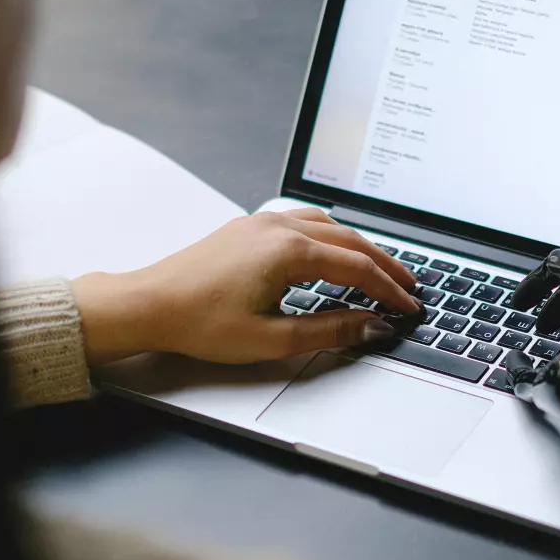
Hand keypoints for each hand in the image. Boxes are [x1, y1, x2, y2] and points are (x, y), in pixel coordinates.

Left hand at [71, 208, 420, 364]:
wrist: (149, 304)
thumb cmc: (199, 322)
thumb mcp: (272, 338)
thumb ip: (329, 331)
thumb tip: (370, 326)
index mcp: (288, 252)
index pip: (358, 268)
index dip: (389, 291)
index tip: (409, 309)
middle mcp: (278, 227)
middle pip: (351, 241)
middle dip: (385, 266)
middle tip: (410, 289)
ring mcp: (262, 222)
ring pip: (330, 226)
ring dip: (360, 247)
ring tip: (381, 271)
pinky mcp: (249, 226)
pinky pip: (305, 222)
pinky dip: (333, 237)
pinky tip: (335, 252)